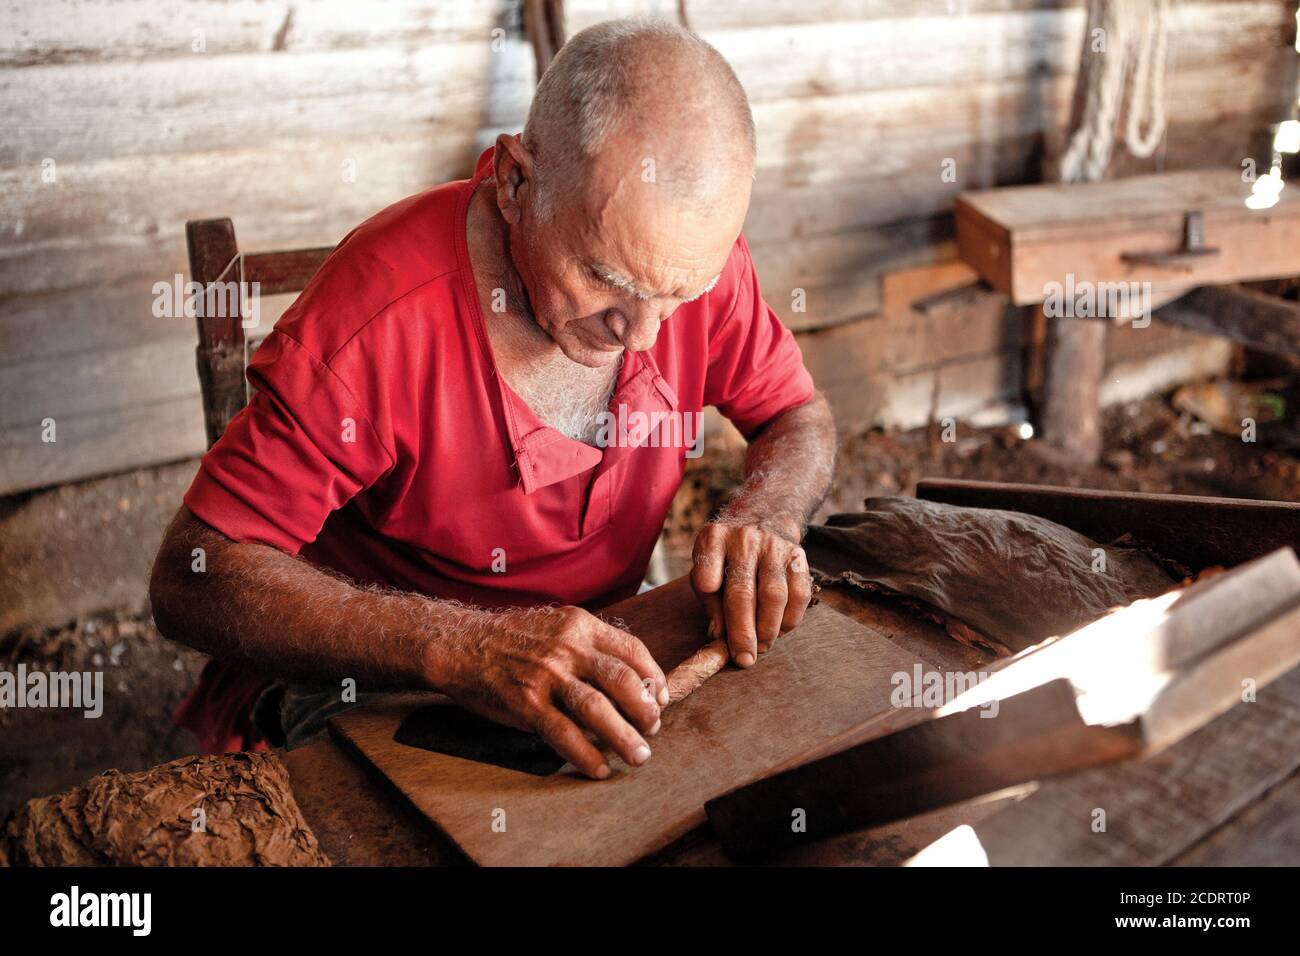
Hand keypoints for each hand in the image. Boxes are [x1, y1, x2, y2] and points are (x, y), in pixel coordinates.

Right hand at [430, 606, 668, 779]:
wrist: (462, 644)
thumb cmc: (513, 638)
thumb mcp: (557, 625)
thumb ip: (590, 645)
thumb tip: (629, 681)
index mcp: (580, 625)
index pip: (632, 651)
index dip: (654, 678)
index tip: (662, 699)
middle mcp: (567, 647)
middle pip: (622, 680)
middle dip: (646, 710)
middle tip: (654, 729)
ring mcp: (547, 675)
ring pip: (598, 709)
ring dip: (624, 737)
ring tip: (639, 755)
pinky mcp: (526, 702)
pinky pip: (564, 733)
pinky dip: (586, 754)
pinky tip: (599, 767)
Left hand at [690, 520, 812, 666]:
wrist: (763, 516)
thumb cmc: (727, 553)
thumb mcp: (706, 564)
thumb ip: (709, 598)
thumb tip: (718, 636)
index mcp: (713, 539)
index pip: (706, 573)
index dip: (710, 603)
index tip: (716, 634)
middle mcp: (743, 539)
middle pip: (743, 592)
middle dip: (744, 632)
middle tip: (744, 659)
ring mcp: (773, 546)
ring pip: (775, 595)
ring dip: (769, 629)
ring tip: (762, 648)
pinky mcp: (797, 555)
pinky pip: (799, 593)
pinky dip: (791, 618)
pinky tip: (780, 630)